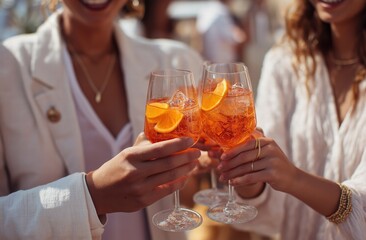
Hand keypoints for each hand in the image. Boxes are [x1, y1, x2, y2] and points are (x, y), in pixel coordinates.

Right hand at [86, 137, 200, 214]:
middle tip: (198, 152)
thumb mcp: (126, 153)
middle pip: (169, 163)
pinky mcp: (143, 201)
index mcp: (131, 156)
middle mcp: (136, 172)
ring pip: (170, 177)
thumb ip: (144, 144)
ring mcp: (140, 188)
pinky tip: (185, 176)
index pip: (160, 148)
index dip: (178, 144)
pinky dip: (178, 183)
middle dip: (187, 156)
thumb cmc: (116, 169)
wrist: (98, 193)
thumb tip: (162, 131)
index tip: (191, 140)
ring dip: (186, 169)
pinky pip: (166, 190)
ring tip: (194, 163)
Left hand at [217, 134, 297, 196]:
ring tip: (222, 178)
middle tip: (219, 168)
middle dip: (229, 163)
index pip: (245, 145)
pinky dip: (240, 180)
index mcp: (267, 141)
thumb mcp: (267, 151)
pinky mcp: (273, 174)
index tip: (221, 157)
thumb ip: (254, 146)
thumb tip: (231, 145)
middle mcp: (270, 149)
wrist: (293, 178)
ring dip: (232, 173)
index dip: (232, 151)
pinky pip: (251, 177)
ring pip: (246, 168)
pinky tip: (232, 183)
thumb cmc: (274, 164)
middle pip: (244, 157)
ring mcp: (272, 161)